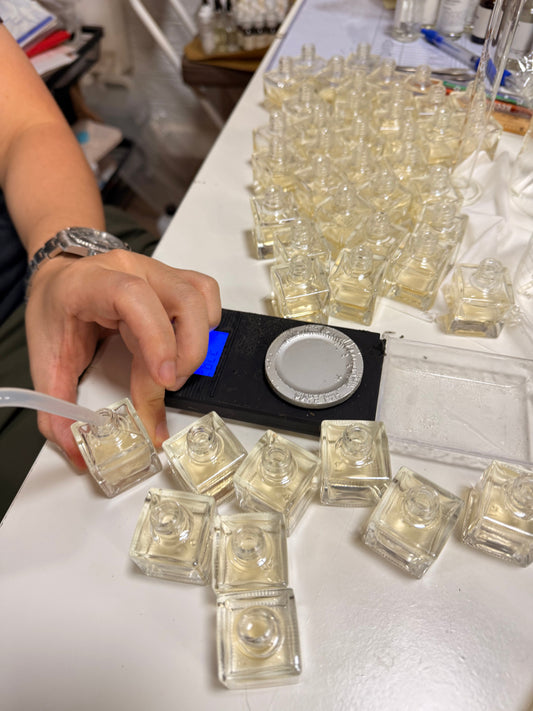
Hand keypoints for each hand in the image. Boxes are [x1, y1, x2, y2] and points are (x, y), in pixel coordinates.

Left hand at [24, 250, 220, 467]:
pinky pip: (205, 294)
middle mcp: (130, 269)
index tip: (164, 382)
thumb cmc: (55, 311)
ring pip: (200, 297)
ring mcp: (156, 271)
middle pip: (182, 300)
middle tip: (167, 386)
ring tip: (175, 368)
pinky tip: (186, 344)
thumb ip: (58, 408)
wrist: (62, 280)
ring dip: (198, 341)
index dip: (156, 340)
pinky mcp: (174, 279)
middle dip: (186, 354)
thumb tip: (76, 452)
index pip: (134, 298)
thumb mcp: (46, 358)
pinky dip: (206, 324)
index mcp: (91, 283)